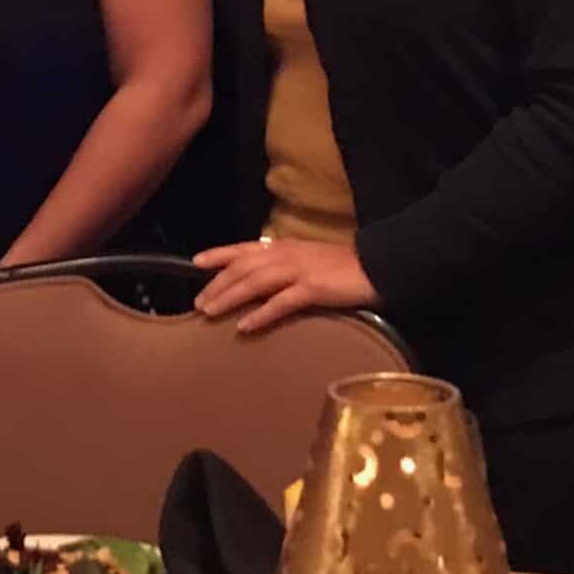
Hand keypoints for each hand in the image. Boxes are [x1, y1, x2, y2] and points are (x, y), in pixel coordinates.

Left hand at [194, 238, 378, 334]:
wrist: (377, 266)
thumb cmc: (342, 267)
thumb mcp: (307, 259)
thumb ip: (284, 265)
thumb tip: (259, 277)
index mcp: (283, 247)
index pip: (243, 248)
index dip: (218, 254)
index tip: (196, 262)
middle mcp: (285, 255)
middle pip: (242, 268)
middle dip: (217, 284)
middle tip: (197, 303)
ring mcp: (299, 271)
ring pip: (254, 282)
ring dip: (229, 297)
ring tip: (210, 312)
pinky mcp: (313, 289)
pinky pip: (280, 303)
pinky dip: (260, 314)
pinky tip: (245, 326)